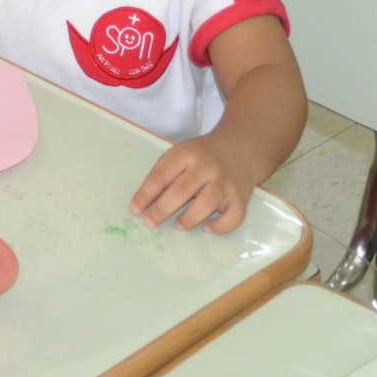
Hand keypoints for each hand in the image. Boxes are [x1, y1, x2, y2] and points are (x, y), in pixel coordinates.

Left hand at [130, 134, 256, 232]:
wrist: (240, 148)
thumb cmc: (202, 156)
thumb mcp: (180, 155)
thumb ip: (164, 174)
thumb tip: (143, 203)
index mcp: (186, 154)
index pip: (162, 175)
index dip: (146, 193)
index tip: (135, 209)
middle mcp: (206, 167)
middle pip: (182, 190)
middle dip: (162, 209)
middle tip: (150, 222)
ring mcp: (225, 182)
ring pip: (207, 203)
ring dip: (190, 218)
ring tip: (179, 226)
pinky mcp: (241, 197)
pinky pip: (234, 216)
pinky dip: (222, 226)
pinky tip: (209, 228)